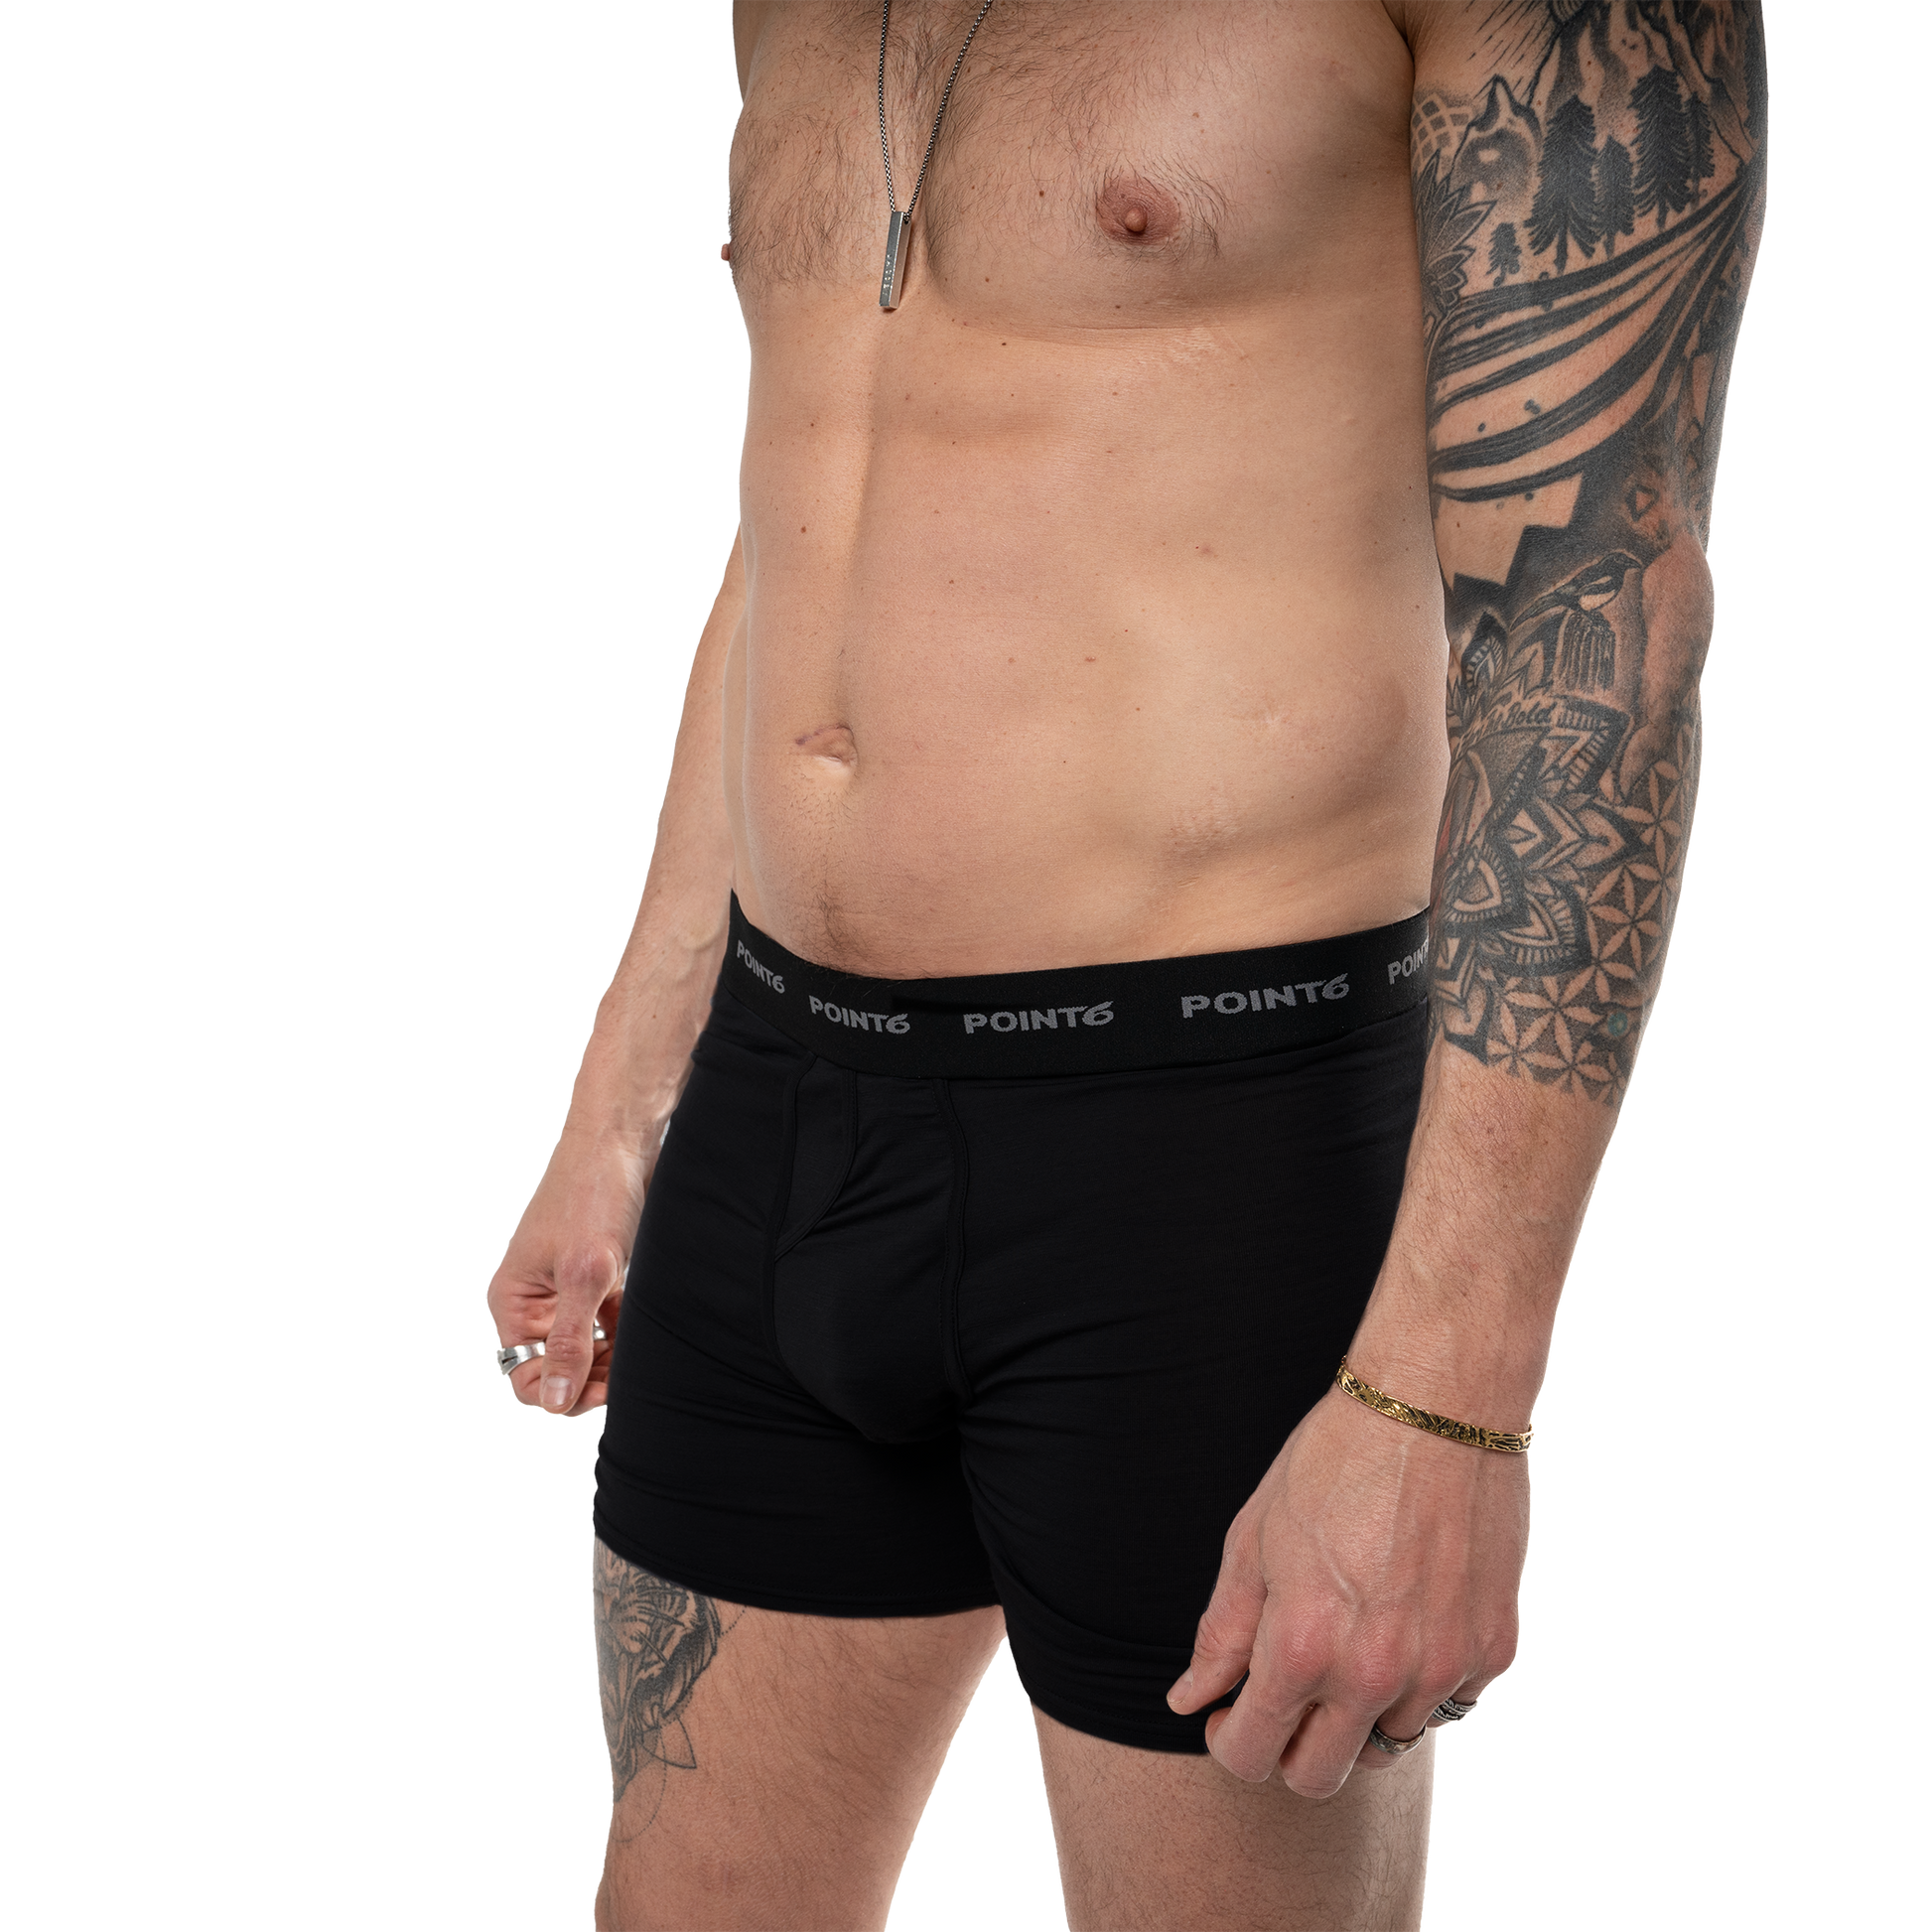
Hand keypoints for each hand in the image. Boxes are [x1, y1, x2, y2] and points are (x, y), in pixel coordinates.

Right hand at [484, 1141, 645, 1417]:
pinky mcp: (596, 1279)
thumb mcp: (585, 1274)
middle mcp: (534, 1301)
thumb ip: (570, 1340)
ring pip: (586, 1350)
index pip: (525, 1376)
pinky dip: (624, 1332)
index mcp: (513, 1302)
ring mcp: (565, 1290)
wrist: (623, 1139)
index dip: (560, 1392)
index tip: (602, 1389)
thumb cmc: (594, 1195)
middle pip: (558, 1369)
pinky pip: (606, 1326)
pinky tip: (643, 1325)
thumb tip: (553, 1401)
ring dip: (612, 1358)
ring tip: (639, 1344)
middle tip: (629, 1372)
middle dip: (591, 1378)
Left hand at [1167, 1387, 1529, 1797]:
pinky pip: (1446, 1703)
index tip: (1231, 1716)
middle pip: (1320, 1778)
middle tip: (1284, 1698)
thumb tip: (1190, 1700)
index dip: (1230, 1744)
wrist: (1436, 1407)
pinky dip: (1420, 1681)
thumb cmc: (1332, 1461)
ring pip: (1387, 1743)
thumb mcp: (1254, 1537)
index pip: (1253, 1757)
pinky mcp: (1493, 1652)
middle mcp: (1374, 1675)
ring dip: (1360, 1713)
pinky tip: (1406, 1618)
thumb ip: (1223, 1632)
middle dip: (1290, 1749)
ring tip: (1351, 1638)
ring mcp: (1441, 1669)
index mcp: (1301, 1647)